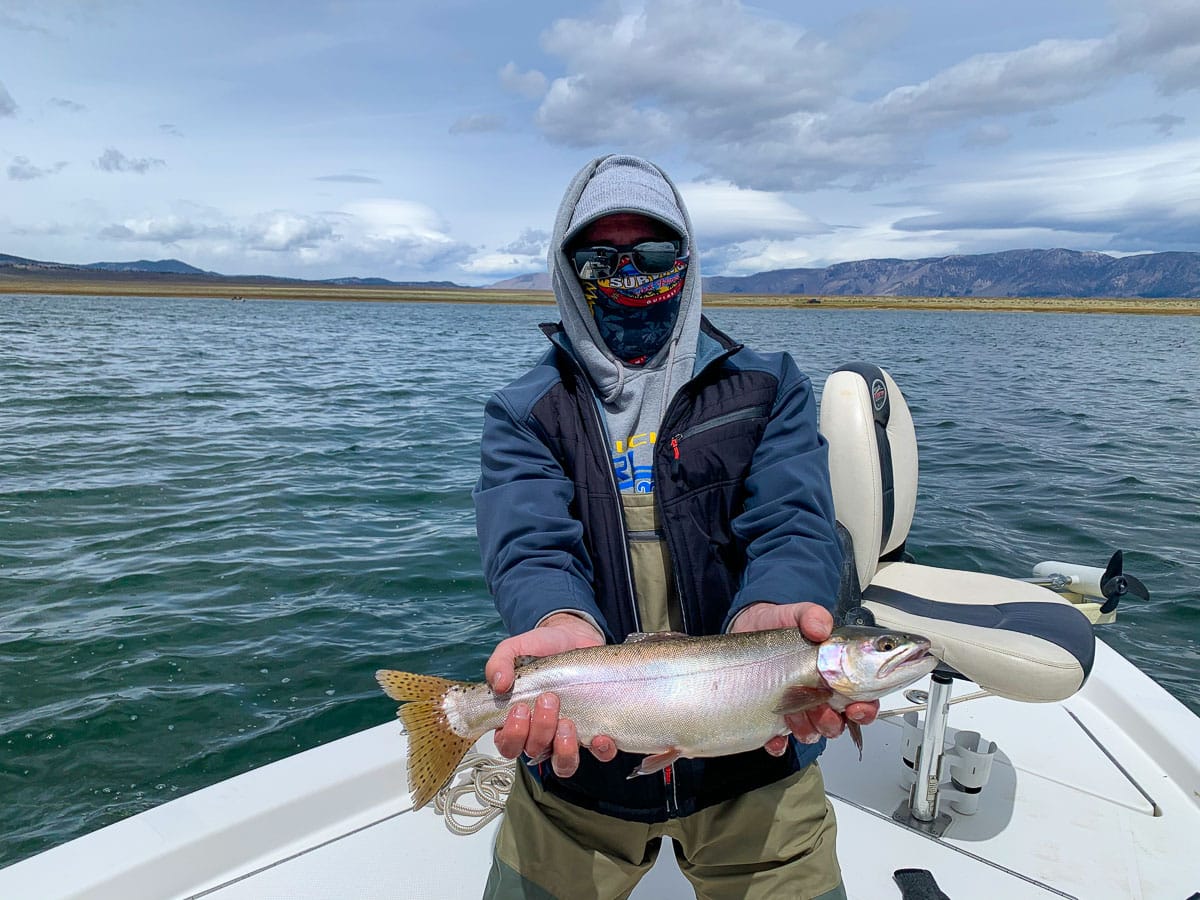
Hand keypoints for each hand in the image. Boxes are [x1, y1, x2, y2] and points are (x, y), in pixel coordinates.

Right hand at [485, 613, 617, 775]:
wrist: (574, 635)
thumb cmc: (541, 647)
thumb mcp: (514, 649)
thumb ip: (500, 662)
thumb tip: (498, 684)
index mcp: (518, 719)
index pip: (508, 745)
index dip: (512, 735)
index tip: (521, 708)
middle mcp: (542, 732)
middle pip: (535, 751)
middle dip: (541, 729)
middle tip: (548, 699)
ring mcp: (568, 734)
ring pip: (563, 763)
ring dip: (564, 749)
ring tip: (568, 722)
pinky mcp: (595, 730)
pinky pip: (600, 754)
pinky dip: (601, 750)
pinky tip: (600, 736)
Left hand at [730, 601, 878, 753]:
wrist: (748, 625)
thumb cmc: (780, 623)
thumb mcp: (797, 613)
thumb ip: (812, 615)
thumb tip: (820, 627)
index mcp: (836, 674)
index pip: (863, 699)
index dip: (866, 709)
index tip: (858, 707)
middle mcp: (820, 696)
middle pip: (839, 723)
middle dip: (834, 722)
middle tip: (824, 707)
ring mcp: (796, 708)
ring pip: (812, 732)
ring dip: (807, 728)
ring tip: (794, 710)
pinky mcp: (771, 716)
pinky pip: (778, 740)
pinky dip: (777, 743)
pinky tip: (773, 735)